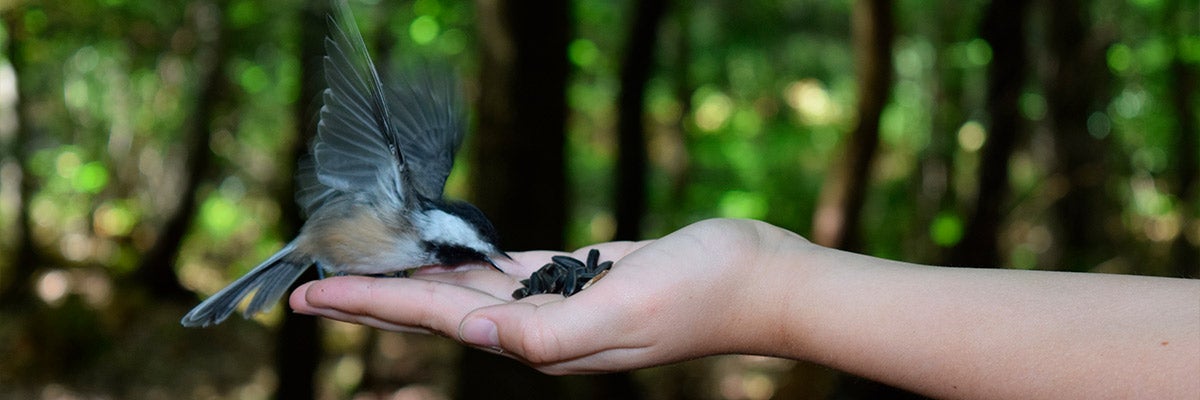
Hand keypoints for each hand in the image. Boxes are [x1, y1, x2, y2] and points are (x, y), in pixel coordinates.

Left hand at [289, 218, 809, 373]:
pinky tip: (441, 255)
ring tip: (364, 267)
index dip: (375, 306)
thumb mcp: (625, 315)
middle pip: (437, 311)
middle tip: (311, 288)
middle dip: (374, 299)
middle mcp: (540, 327)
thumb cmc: (701, 295)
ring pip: (465, 290)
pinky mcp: (578, 277)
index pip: (440, 320)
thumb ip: (548, 333)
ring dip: (412, 280)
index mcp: (543, 338)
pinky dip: (465, 264)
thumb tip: (475, 334)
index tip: (315, 296)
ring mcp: (558, 302)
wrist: (756, 280)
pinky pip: (504, 271)